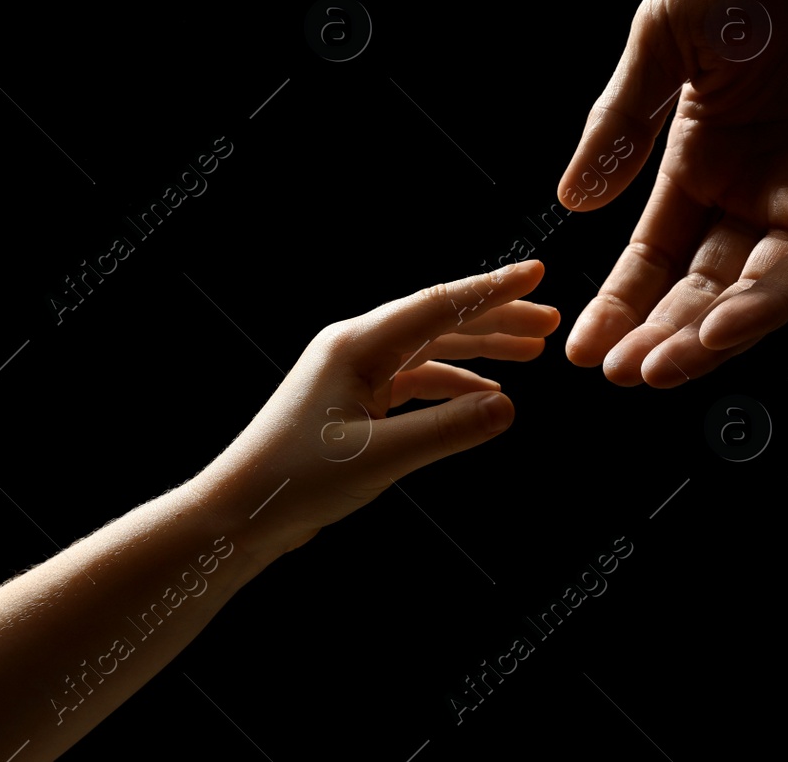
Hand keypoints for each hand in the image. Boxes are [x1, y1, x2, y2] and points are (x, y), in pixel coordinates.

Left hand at [192, 260, 558, 563]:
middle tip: (550, 319)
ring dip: (481, 347)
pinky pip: (415, 377)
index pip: (439, 306)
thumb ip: (446, 430)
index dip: (492, 291)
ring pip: (431, 347)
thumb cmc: (294, 481)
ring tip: (531, 350)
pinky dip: (453, 381)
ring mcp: (354, 372)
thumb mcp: (378, 458)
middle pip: (440, 319)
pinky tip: (485, 393)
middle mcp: (356, 348)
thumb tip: (508, 406)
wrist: (237, 512)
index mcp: (358, 345)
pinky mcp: (353, 400)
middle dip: (496, 316)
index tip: (537, 274)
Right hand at [556, 0, 787, 386]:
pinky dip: (769, 300)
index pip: (655, 250)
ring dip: (708, 334)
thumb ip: (623, 120)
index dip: (619, 298)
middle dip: (658, 331)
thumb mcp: (665, 35)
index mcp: (702, 152)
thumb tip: (570, 201)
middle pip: (701, 283)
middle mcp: (755, 184)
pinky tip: (720, 330)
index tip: (579, 348)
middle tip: (615, 373)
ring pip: (756, 288)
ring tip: (655, 370)